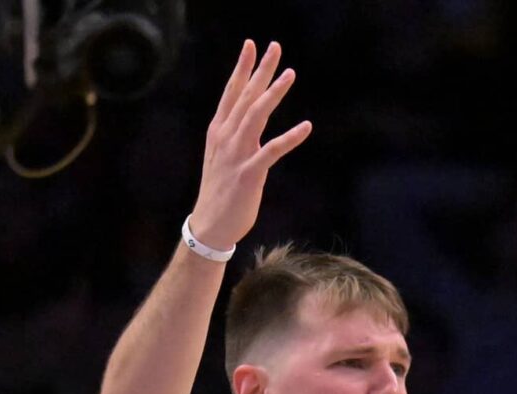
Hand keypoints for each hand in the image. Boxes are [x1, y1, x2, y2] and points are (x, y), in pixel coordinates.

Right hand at [188, 40, 312, 249]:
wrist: (211, 224)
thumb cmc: (221, 189)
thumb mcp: (223, 155)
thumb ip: (233, 134)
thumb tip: (248, 117)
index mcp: (219, 130)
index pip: (231, 92)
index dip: (242, 68)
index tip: (252, 46)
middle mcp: (226, 137)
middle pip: (245, 96)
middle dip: (260, 70)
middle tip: (275, 47)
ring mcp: (237, 154)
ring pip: (256, 115)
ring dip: (274, 93)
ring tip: (290, 74)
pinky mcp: (250, 173)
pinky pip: (273, 151)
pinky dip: (290, 137)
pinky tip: (306, 126)